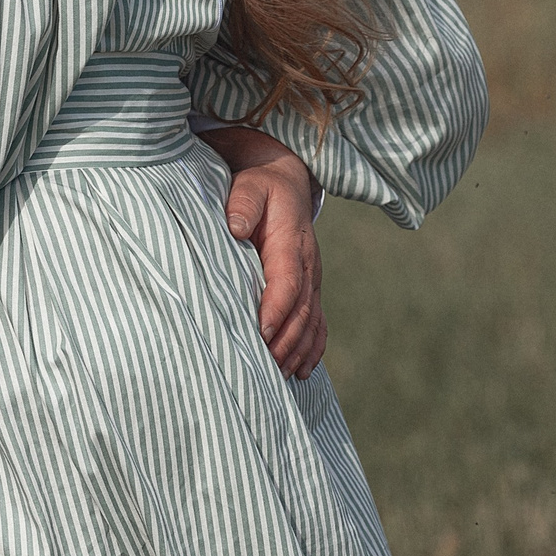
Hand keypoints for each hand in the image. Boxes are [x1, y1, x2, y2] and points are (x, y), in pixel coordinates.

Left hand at [200, 125, 326, 377]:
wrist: (286, 180)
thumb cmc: (259, 185)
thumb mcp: (250, 186)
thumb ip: (243, 203)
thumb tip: (237, 226)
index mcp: (291, 244)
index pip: (287, 282)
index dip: (275, 309)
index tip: (260, 332)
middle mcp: (307, 264)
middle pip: (301, 310)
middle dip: (284, 340)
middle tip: (264, 366)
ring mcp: (312, 277)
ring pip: (311, 321)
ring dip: (296, 349)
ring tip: (278, 375)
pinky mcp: (310, 285)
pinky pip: (317, 321)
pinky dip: (312, 347)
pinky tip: (301, 370)